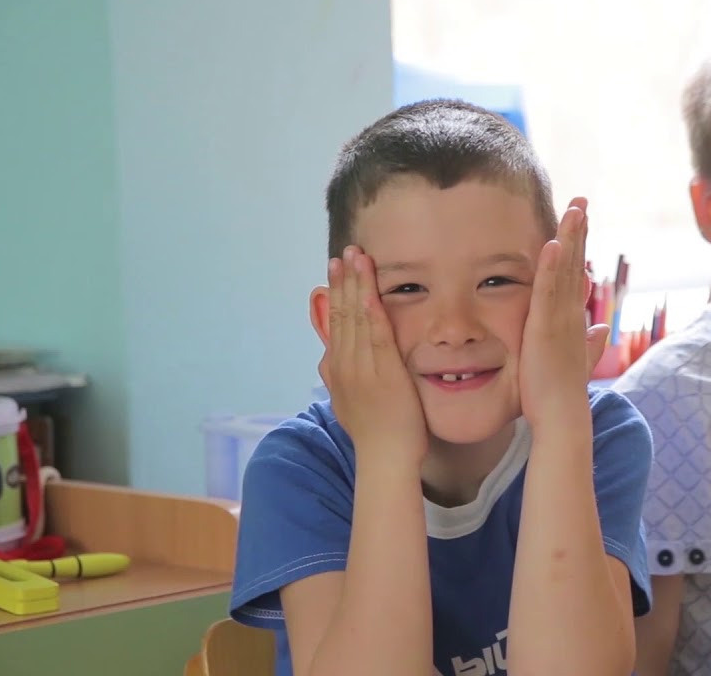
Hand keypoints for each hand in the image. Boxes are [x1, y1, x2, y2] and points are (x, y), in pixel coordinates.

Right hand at [323, 246, 427, 462]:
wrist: (384, 458)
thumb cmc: (374, 433)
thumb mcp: (346, 401)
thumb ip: (337, 377)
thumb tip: (327, 358)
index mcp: (338, 369)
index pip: (336, 322)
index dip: (336, 293)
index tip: (337, 268)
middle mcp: (345, 364)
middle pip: (342, 314)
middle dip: (343, 280)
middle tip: (344, 252)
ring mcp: (363, 368)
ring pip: (356, 318)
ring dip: (357, 285)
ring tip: (356, 257)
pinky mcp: (383, 373)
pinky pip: (376, 335)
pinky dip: (372, 310)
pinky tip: (370, 290)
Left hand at [518, 198, 609, 430]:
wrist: (562, 419)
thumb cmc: (562, 395)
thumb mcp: (576, 362)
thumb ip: (589, 344)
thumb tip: (602, 330)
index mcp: (573, 320)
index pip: (576, 276)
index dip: (579, 247)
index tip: (581, 221)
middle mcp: (571, 314)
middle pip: (575, 264)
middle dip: (579, 231)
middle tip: (581, 200)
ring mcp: (560, 319)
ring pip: (566, 270)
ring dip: (570, 237)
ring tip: (575, 207)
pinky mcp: (545, 327)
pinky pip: (547, 290)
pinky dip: (551, 266)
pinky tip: (552, 242)